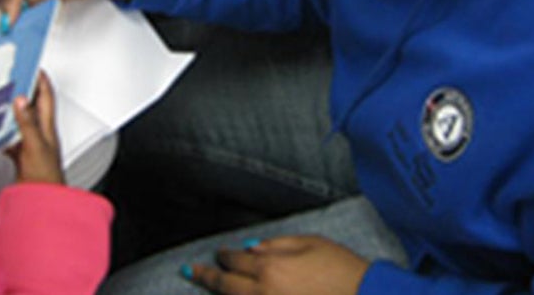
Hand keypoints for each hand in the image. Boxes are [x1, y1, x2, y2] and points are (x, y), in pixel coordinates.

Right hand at [6, 72, 63, 183]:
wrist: (43, 201)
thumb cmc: (45, 177)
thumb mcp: (34, 146)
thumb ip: (27, 123)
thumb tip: (22, 100)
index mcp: (47, 127)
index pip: (46, 97)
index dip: (41, 80)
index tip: (34, 66)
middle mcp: (41, 134)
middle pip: (35, 107)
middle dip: (27, 91)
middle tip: (17, 78)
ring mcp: (32, 145)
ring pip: (23, 122)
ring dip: (14, 112)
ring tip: (4, 101)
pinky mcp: (23, 157)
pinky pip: (12, 140)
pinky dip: (4, 135)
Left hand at [185, 236, 370, 294]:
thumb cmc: (341, 268)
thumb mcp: (310, 243)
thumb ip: (276, 244)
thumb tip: (250, 248)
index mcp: (270, 268)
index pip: (235, 260)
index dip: (224, 256)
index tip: (219, 254)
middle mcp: (264, 294)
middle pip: (226, 287)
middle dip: (207, 277)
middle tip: (191, 272)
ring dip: (221, 294)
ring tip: (206, 285)